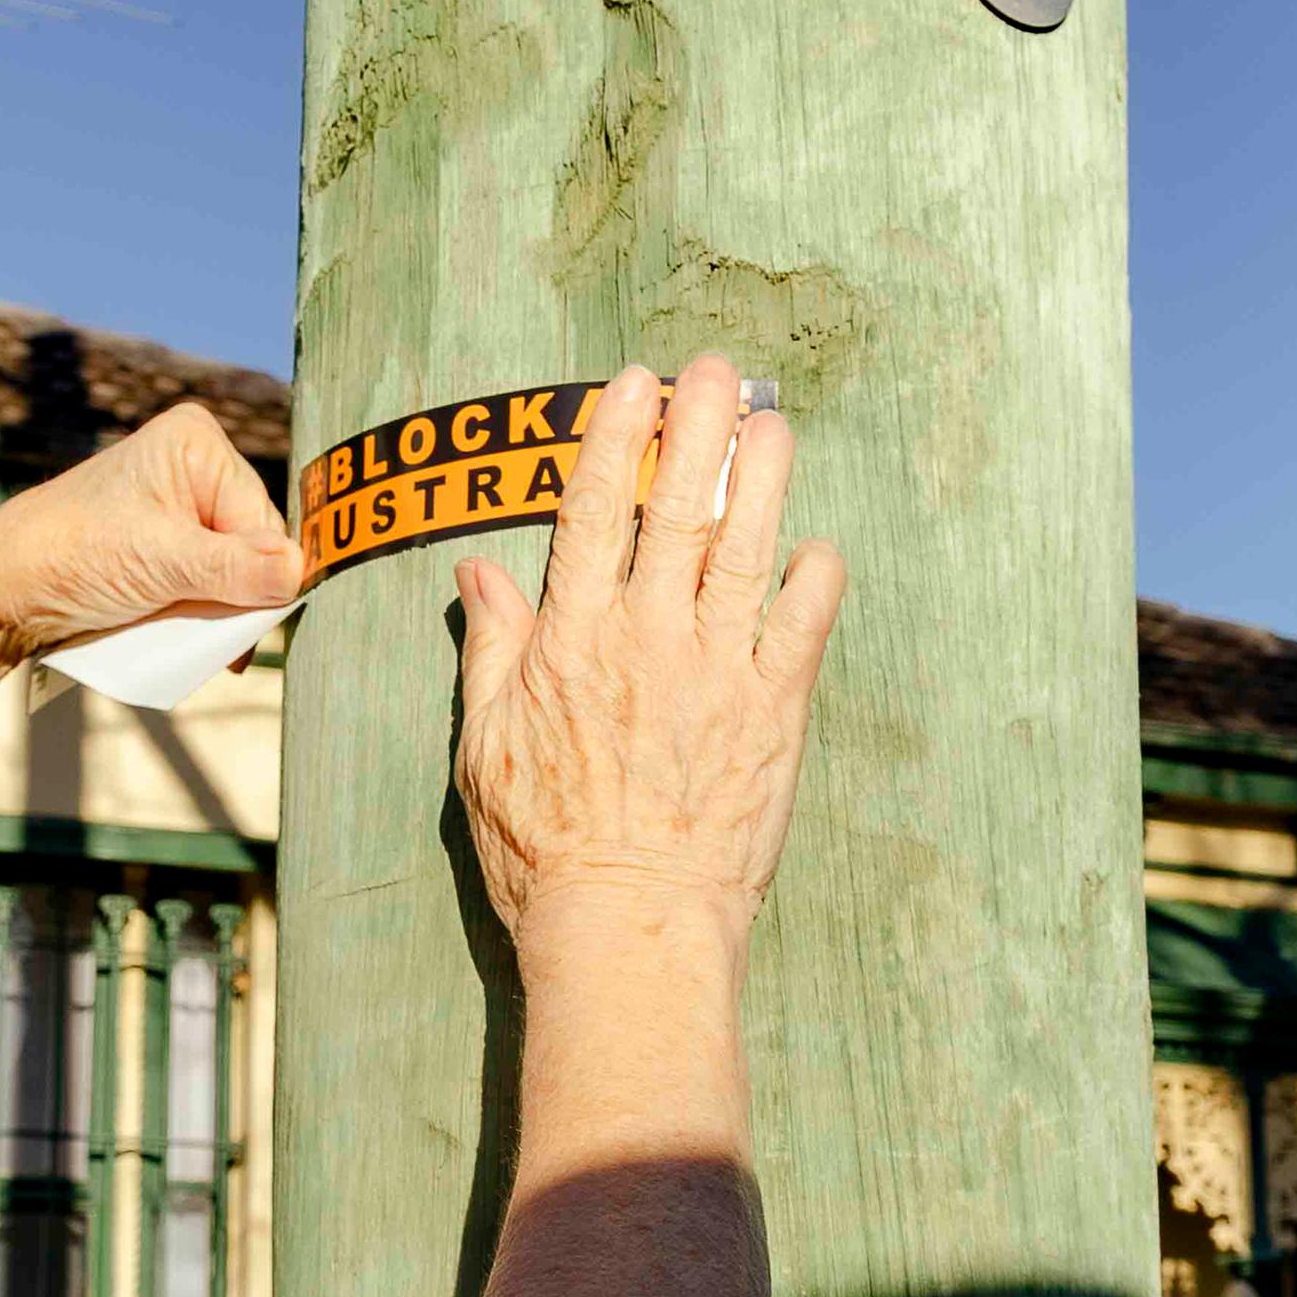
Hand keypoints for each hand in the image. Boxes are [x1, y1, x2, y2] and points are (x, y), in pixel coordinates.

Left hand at [0, 402, 300, 659]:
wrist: (7, 589)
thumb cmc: (73, 555)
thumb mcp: (163, 563)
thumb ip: (236, 568)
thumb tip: (298, 571)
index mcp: (197, 443)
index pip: (262, 520)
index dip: (261, 575)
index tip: (248, 622)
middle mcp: (194, 466)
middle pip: (253, 546)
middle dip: (239, 595)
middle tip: (216, 637)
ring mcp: (180, 506)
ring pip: (234, 572)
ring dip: (221, 610)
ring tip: (190, 632)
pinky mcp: (165, 543)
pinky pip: (208, 582)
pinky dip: (202, 612)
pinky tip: (184, 630)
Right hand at [452, 358, 842, 959]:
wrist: (628, 927)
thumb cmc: (544, 850)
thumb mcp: (487, 746)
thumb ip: (492, 649)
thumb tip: (480, 572)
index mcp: (570, 643)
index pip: (592, 513)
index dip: (616, 437)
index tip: (636, 383)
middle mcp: (646, 642)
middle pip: (677, 509)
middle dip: (700, 427)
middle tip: (719, 369)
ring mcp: (716, 675)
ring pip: (747, 550)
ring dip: (766, 479)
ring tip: (775, 423)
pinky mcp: (773, 715)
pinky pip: (803, 626)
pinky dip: (813, 578)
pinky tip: (817, 547)